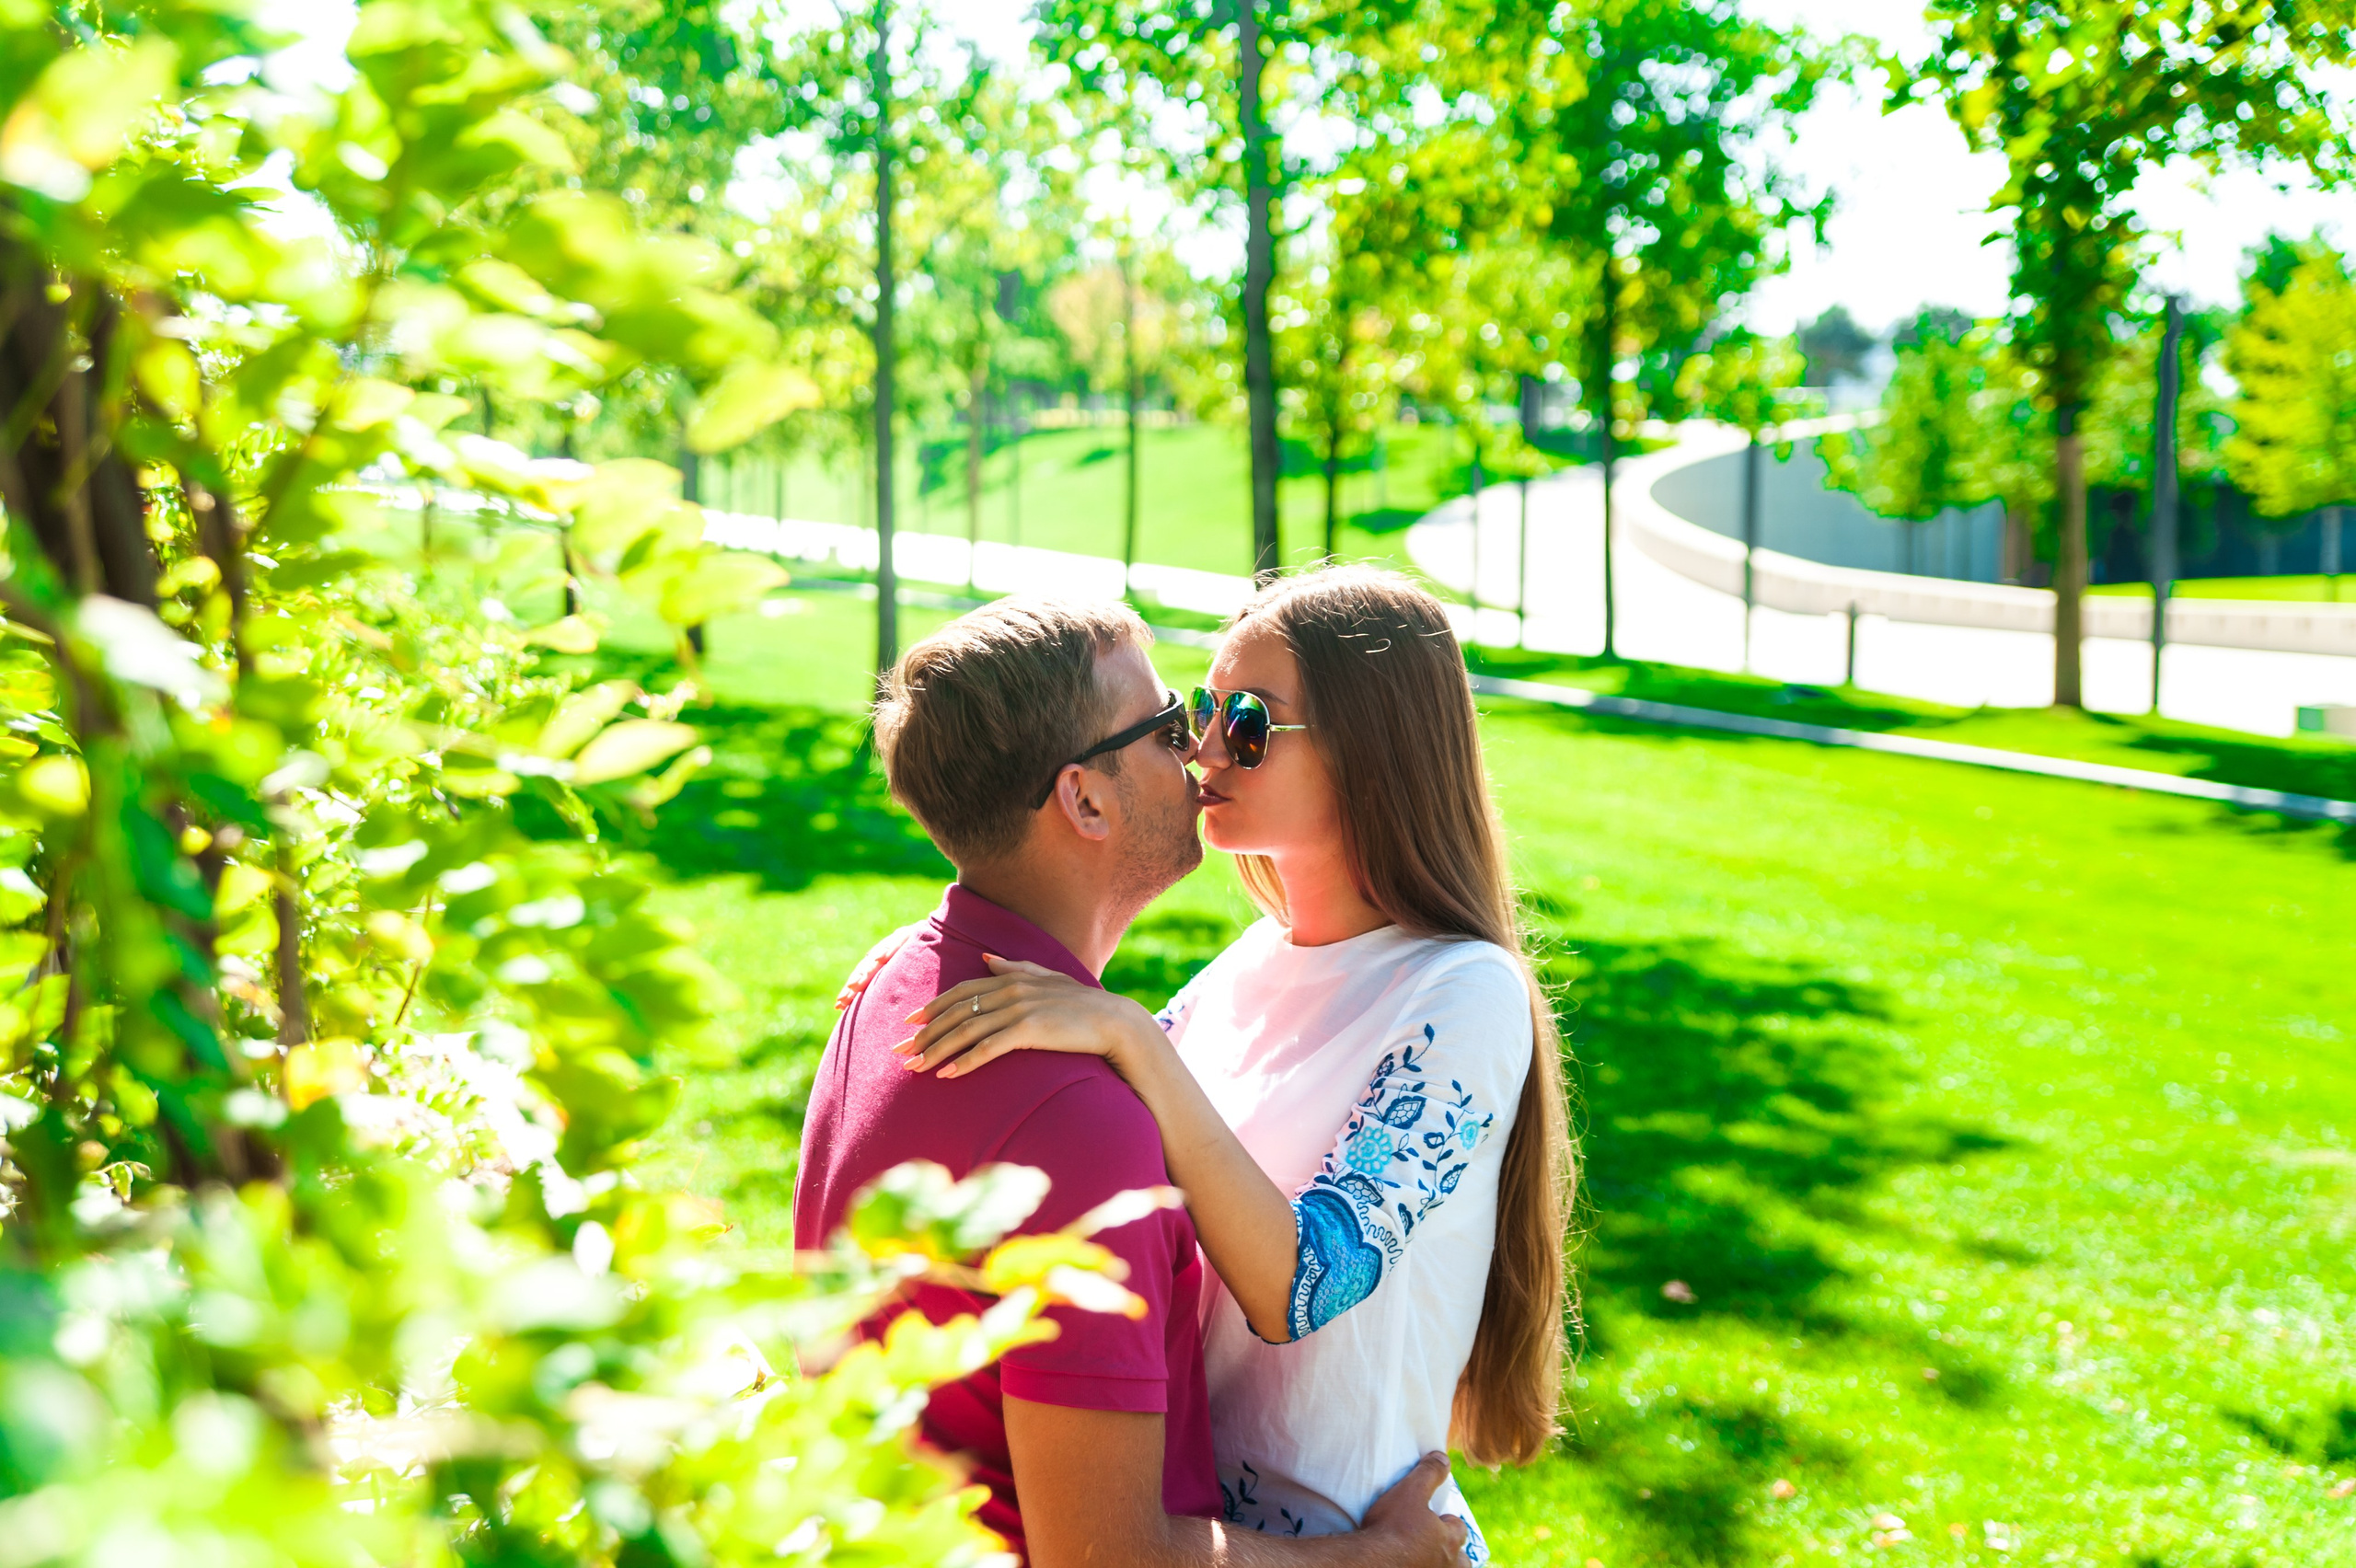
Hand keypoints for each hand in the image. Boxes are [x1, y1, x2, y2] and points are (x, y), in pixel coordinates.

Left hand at [895, 957, 1161, 1079]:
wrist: (1113, 1021)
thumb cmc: (1080, 1004)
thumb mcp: (1046, 979)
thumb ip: (1014, 968)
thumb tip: (985, 960)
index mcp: (1010, 978)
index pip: (960, 992)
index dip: (932, 1008)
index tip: (910, 1023)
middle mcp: (1009, 990)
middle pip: (956, 1013)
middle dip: (924, 1034)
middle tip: (900, 1052)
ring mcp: (1018, 1010)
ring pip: (965, 1032)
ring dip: (936, 1051)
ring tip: (915, 1068)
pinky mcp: (1029, 1032)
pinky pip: (988, 1049)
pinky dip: (964, 1061)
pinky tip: (947, 1074)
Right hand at [1360, 1453, 1468, 1567]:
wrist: (1371, 1563)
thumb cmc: (1392, 1526)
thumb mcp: (1410, 1491)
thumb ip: (1429, 1474)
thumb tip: (1444, 1458)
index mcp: (1449, 1540)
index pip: (1459, 1528)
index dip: (1449, 1521)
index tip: (1438, 1517)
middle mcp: (1447, 1564)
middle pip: (1462, 1561)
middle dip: (1454, 1551)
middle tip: (1435, 1544)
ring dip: (1440, 1565)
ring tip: (1424, 1558)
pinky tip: (1409, 1565)